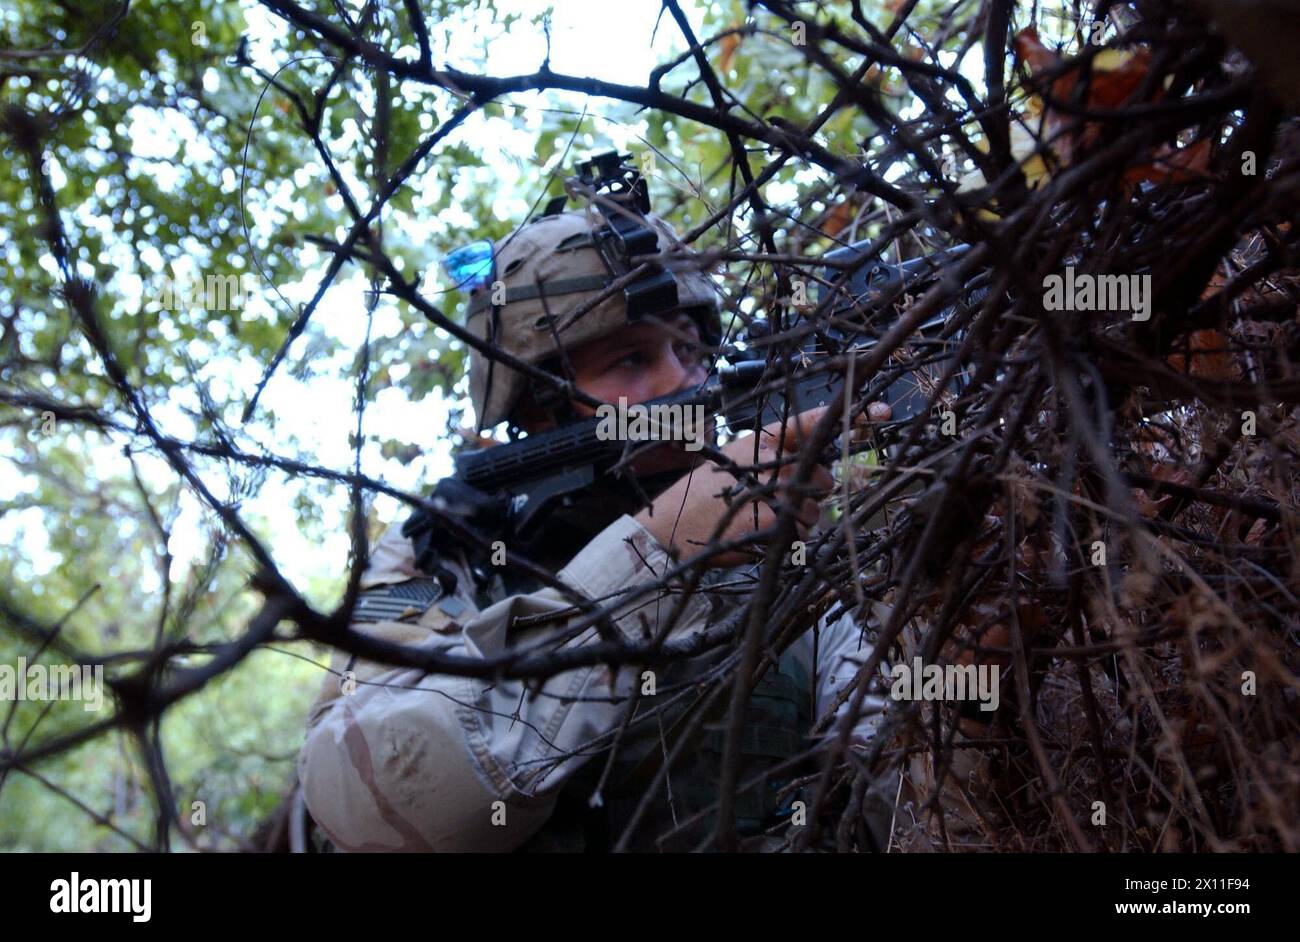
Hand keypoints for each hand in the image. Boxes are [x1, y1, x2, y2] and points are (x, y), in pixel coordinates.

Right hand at [634, 406, 839, 566]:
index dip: (850, 417)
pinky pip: (801, 536)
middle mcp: (775, 461)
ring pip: (814, 512)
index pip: (812, 423)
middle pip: (824, 478)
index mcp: (766, 440)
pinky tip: (758, 534)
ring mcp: (776, 492)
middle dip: (810, 493)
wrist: (672, 525)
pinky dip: (786, 542)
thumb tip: (818, 469)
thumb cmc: (707, 492)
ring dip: (796, 522)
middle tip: (777, 500)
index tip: (881, 412)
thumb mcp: (737, 458)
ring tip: (760, 519)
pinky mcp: (775, 523)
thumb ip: (776, 457)